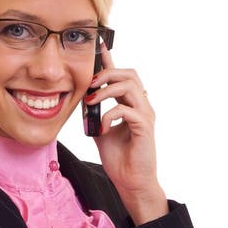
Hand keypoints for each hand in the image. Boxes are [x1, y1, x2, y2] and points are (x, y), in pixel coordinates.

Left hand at [85, 45, 163, 202]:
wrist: (131, 182)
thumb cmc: (119, 159)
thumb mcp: (100, 132)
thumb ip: (94, 115)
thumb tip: (82, 102)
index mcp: (131, 105)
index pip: (121, 76)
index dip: (110, 59)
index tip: (99, 44)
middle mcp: (141, 106)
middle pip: (130, 73)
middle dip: (108, 72)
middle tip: (89, 83)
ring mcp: (145, 116)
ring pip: (130, 86)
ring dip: (107, 90)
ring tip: (92, 101)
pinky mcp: (144, 128)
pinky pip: (127, 111)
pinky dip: (110, 115)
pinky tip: (102, 128)